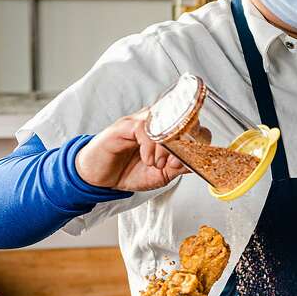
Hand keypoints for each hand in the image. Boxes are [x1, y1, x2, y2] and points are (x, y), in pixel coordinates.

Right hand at [74, 108, 189, 191]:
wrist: (99, 177)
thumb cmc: (128, 171)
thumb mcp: (161, 174)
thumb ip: (179, 167)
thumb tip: (198, 162)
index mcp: (166, 131)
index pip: (191, 123)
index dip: (198, 139)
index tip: (192, 158)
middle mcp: (155, 122)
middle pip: (181, 117)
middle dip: (184, 141)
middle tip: (176, 161)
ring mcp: (139, 121)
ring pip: (163, 122)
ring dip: (165, 146)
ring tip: (157, 164)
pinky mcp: (124, 126)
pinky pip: (144, 128)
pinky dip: (149, 146)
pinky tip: (146, 159)